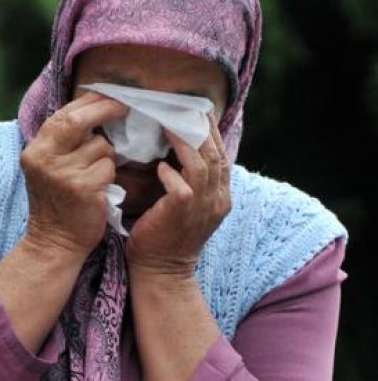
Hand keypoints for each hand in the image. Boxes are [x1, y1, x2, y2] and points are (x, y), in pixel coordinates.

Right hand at [20, 93, 125, 258]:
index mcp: (35, 149)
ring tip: (95, 175)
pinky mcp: (82, 188)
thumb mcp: (47, 167)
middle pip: (79, 120)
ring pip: (101, 146)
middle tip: (125, 106)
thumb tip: (93, 106)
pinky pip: (108, 167)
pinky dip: (109, 175)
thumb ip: (62, 140)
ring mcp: (62, 173)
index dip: (89, 102)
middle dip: (106, 109)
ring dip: (106, 157)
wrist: (54, 242)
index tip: (110, 95)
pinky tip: (99, 190)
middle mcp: (44, 158)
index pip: (63, 114)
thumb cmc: (57, 202)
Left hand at [127, 113, 230, 277]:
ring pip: (203, 165)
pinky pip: (183, 186)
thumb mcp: (185, 207)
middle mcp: (218, 200)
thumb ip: (187, 182)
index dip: (210, 133)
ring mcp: (203, 207)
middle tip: (182, 108)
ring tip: (168, 125)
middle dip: (200, 129)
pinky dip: (171, 173)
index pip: (222, 156)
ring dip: (185, 143)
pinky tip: (160, 166)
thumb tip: (172, 154)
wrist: (161, 272)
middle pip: (216, 155)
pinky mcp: (182, 213)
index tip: (195, 112)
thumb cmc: (165, 237)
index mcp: (220, 197)